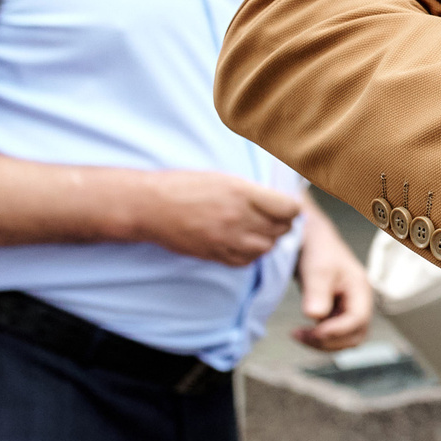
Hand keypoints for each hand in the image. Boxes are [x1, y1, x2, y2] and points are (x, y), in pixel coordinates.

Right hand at [134, 171, 301, 265]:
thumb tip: (281, 202)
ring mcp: (227, 239)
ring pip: (266, 247)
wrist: (149, 206)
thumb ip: (254, 192)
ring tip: (257, 230)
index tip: (287, 206)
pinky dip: (250, 254)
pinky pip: (247, 261)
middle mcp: (238, 217)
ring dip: (267, 240)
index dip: (291, 208)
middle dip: (282, 224)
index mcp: (243, 193)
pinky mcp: (215, 255)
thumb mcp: (224, 179)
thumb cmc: (185, 186)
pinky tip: (243, 242)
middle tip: (274, 218)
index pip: (289, 208)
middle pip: (281, 229)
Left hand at [293, 207, 372, 350]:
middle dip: (330, 341)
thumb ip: (317, 292)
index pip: (357, 320)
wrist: (311, 241)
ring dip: (323, 343)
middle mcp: (359, 302)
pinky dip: (319, 339)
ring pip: (345, 339)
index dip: (337, 331)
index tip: (312, 330)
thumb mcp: (316, 269)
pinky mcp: (336, 312)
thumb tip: (314, 316)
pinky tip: (301, 332)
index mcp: (360, 290)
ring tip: (298, 335)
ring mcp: (348, 308)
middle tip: (302, 336)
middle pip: (355, 335)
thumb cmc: (317, 251)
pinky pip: (334, 335)